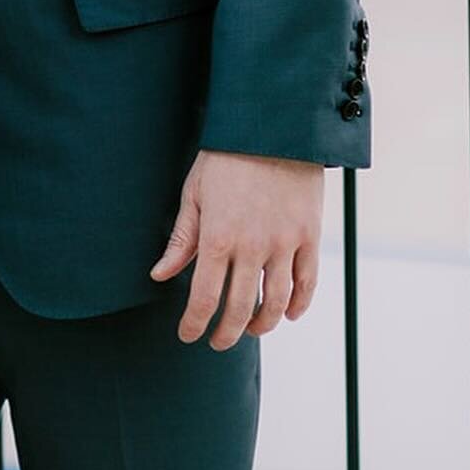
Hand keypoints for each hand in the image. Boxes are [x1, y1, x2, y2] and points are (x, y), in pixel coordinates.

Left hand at [150, 149, 323, 349]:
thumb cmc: (225, 158)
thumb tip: (159, 276)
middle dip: (226, 333)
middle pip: (240, 309)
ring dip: (262, 324)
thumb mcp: (194, 194)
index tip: (188, 335)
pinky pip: (307, 283)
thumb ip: (181, 241)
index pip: (203, 298)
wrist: (272, 128)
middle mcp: (251, 247)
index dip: (194, 323)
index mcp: (217, 237)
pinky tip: (287, 314)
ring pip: (275, 302)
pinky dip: (298, 305)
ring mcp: (284, 244)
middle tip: (218, 342)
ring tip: (251, 330)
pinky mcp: (309, 236)